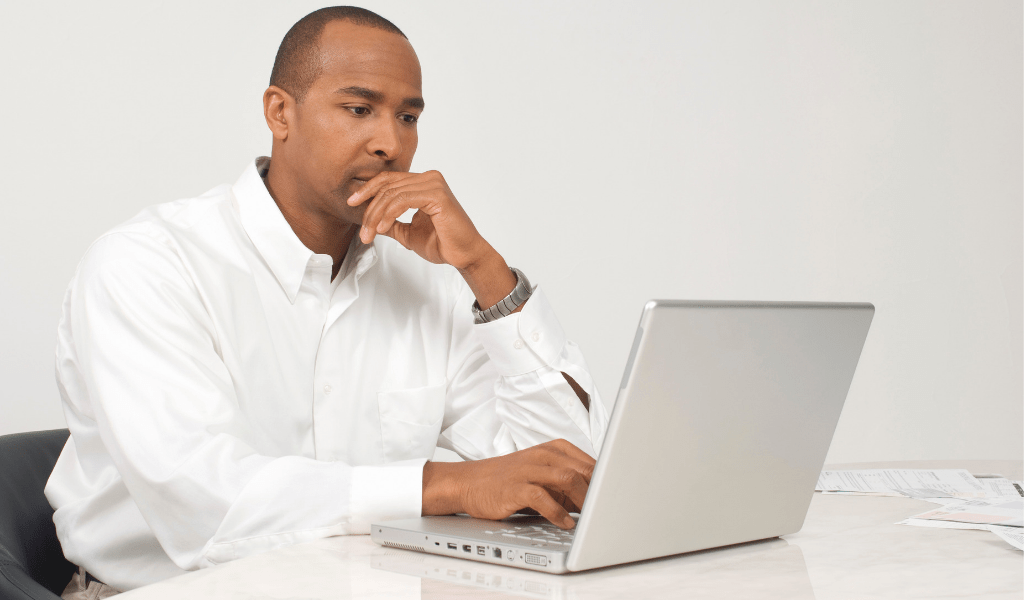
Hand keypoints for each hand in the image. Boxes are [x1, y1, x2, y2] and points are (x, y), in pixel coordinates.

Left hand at [347, 170, 489, 270]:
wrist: (464, 255)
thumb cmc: (443, 243)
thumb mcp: (408, 233)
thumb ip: (392, 223)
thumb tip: (372, 221)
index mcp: (423, 183)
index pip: (389, 180)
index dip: (368, 190)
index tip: (351, 203)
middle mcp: (429, 178)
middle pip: (387, 186)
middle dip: (369, 210)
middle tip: (362, 231)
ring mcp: (433, 183)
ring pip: (392, 194)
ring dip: (376, 216)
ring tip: (370, 234)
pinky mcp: (436, 194)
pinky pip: (403, 200)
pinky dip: (388, 214)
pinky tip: (382, 228)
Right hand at [422, 439, 596, 529]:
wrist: (470, 482)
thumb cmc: (510, 480)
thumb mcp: (543, 477)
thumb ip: (570, 485)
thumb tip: (598, 501)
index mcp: (555, 449)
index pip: (590, 462)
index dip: (606, 481)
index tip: (618, 497)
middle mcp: (544, 455)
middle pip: (583, 469)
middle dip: (599, 491)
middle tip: (609, 510)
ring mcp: (529, 468)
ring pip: (568, 478)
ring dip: (584, 499)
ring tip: (592, 517)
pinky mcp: (515, 486)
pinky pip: (542, 497)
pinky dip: (558, 512)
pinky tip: (566, 523)